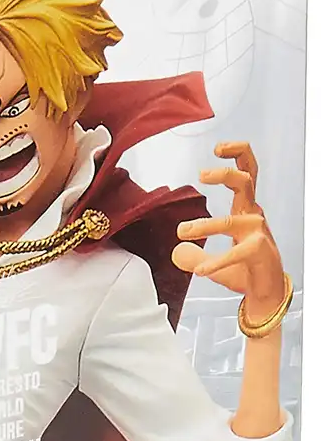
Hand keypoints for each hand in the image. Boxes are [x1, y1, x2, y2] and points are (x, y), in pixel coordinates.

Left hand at [172, 142, 284, 323]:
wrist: (265, 294)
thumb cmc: (244, 270)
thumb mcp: (212, 261)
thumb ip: (193, 254)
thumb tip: (175, 252)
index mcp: (245, 209)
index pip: (247, 172)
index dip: (238, 153)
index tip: (218, 147)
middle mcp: (253, 216)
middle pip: (246, 182)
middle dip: (226, 173)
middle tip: (201, 174)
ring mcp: (258, 233)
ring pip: (230, 220)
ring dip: (205, 225)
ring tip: (181, 231)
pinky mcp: (259, 252)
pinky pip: (235, 253)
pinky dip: (216, 261)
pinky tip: (200, 271)